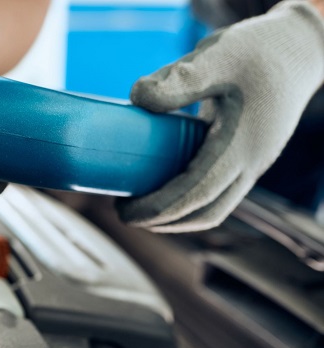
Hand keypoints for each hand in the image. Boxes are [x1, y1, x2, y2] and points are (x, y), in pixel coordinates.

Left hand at [117, 0, 323, 232]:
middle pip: (206, 213)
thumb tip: (137, 98)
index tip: (124, 210)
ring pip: (215, 208)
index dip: (157, 208)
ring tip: (140, 207)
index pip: (196, 193)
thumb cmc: (258, 51)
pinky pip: (220, 193)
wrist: (299, 49)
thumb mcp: (218, 56)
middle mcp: (251, 163)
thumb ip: (179, 78)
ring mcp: (253, 164)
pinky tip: (164, 188)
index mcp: (241, 145)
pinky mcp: (248, 159)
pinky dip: (190, 201)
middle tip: (124, 214)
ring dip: (177, 217)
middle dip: (163, 222)